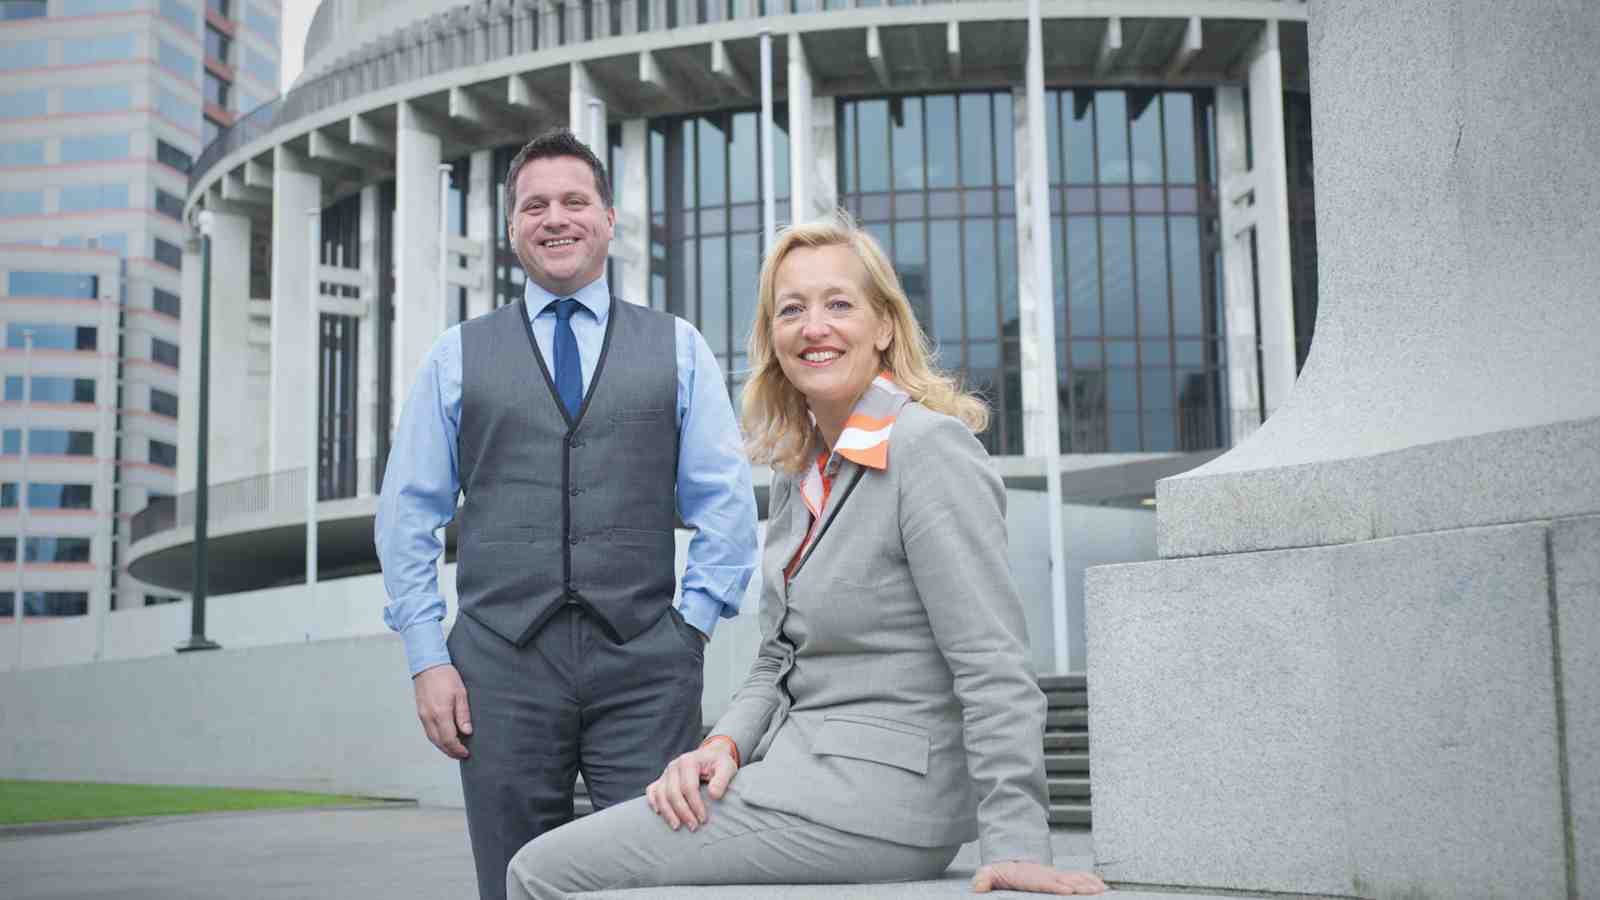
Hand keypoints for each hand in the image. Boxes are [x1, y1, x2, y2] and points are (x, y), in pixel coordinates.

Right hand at [413, 664, 471, 759]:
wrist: (428, 665)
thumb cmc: (446, 676)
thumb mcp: (461, 693)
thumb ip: (463, 714)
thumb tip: (467, 732)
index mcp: (441, 713)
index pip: (449, 739)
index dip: (458, 749)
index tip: (466, 752)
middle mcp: (429, 717)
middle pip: (439, 742)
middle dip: (450, 751)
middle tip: (461, 755)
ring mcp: (423, 716)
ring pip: (432, 739)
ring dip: (443, 747)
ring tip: (454, 750)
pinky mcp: (420, 713)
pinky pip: (428, 731)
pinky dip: (436, 739)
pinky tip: (444, 738)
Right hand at [644, 742, 736, 831]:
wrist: (710, 756)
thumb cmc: (719, 764)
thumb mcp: (727, 767)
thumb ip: (722, 780)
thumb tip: (714, 796)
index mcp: (689, 761)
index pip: (688, 787)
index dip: (695, 805)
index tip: (703, 820)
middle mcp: (674, 766)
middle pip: (673, 792)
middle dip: (682, 812)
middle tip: (693, 827)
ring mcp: (666, 772)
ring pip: (660, 794)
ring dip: (667, 812)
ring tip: (677, 827)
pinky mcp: (662, 779)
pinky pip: (652, 790)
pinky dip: (653, 801)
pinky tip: (658, 813)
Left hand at [972, 861, 1106, 894]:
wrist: (1012, 861)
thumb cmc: (1002, 872)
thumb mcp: (990, 873)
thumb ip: (984, 879)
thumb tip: (977, 887)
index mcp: (1030, 876)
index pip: (1044, 882)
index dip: (1056, 885)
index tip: (1067, 889)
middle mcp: (1046, 875)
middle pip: (1066, 880)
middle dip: (1081, 886)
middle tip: (1095, 892)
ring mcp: (1056, 875)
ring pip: (1076, 878)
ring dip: (1090, 884)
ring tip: (1103, 890)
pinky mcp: (1063, 878)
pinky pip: (1080, 878)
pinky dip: (1092, 881)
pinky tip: (1103, 887)